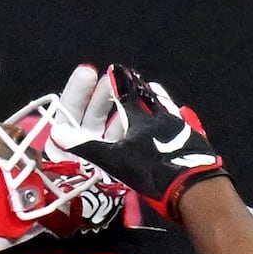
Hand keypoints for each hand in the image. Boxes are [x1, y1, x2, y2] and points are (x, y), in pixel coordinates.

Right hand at [49, 64, 229, 223]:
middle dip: (142, 89)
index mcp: (139, 119)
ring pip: (169, 110)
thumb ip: (86, 145)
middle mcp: (161, 118)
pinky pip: (185, 126)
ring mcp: (182, 130)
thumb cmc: (150, 169)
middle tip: (141, 80)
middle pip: (150, 99)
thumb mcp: (114, 159)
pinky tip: (183, 123)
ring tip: (158, 93)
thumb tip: (56, 132)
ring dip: (161, 101)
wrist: (192, 185)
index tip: (114, 69)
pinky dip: (180, 122)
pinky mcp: (196, 143)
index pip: (125, 95)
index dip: (117, 83)